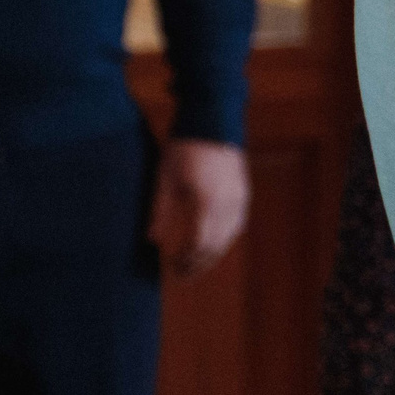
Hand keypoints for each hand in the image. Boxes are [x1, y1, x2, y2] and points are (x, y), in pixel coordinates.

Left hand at [148, 137, 248, 277]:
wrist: (212, 120)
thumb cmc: (183, 149)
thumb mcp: (165, 180)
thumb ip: (160, 213)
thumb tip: (152, 241)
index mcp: (206, 202)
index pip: (200, 244)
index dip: (187, 261)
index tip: (172, 269)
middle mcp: (227, 203)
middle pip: (217, 246)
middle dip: (199, 263)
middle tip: (181, 274)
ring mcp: (239, 197)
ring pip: (229, 237)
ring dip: (212, 253)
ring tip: (195, 262)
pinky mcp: (243, 191)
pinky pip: (237, 224)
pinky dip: (224, 238)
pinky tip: (212, 241)